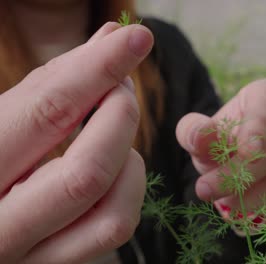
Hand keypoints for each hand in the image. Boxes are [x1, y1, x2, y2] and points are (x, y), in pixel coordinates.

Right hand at [0, 22, 152, 262]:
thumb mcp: (2, 117)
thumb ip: (52, 83)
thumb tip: (112, 38)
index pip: (46, 113)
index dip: (97, 70)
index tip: (135, 38)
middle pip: (88, 171)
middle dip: (120, 115)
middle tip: (122, 85)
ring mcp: (30, 254)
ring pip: (111, 212)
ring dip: (127, 157)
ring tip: (111, 131)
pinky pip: (115, 228)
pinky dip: (128, 187)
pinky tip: (114, 167)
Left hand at [176, 79, 265, 217]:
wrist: (247, 156)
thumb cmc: (225, 139)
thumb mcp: (204, 134)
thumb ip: (195, 132)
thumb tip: (199, 137)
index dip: (258, 130)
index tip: (247, 152)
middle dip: (244, 174)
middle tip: (207, 191)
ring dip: (258, 195)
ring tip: (228, 204)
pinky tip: (252, 207)